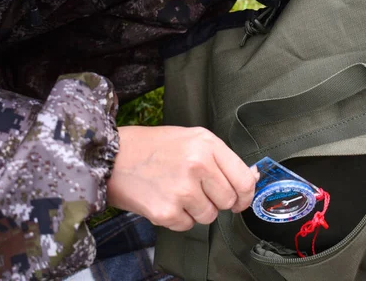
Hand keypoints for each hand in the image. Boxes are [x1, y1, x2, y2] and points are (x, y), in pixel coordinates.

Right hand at [107, 126, 258, 230]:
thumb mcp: (193, 139)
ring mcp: (182, 190)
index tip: (240, 200)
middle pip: (228, 201)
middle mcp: (198, 165)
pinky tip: (165, 199)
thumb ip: (223, 159)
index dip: (245, 195)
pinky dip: (178, 218)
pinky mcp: (166, 211)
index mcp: (207, 145)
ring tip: (177, 192)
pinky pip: (187, 225)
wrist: (113, 156)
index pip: (244, 180)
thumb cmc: (154, 147)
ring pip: (209, 216)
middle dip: (216, 201)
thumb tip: (252, 178)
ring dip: (196, 210)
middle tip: (197, 190)